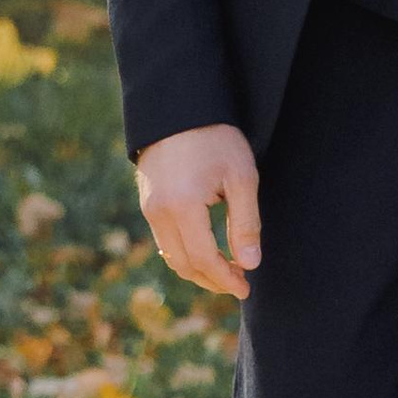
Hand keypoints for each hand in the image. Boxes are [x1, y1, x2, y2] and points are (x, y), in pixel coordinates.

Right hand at [137, 121, 260, 300]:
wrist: (179, 109)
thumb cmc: (216, 138)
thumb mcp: (241, 177)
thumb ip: (245, 223)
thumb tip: (249, 264)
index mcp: (183, 207)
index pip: (204, 259)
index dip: (226, 279)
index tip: (246, 288)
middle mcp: (159, 212)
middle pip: (185, 265)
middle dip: (212, 280)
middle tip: (239, 283)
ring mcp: (149, 209)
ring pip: (172, 256)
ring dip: (198, 270)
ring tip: (226, 271)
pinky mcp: (147, 203)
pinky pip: (165, 241)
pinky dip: (185, 254)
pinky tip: (206, 252)